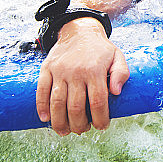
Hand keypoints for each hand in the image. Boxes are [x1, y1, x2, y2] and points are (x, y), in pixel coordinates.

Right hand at [35, 18, 128, 134]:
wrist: (79, 30)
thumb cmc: (100, 49)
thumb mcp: (117, 57)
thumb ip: (121, 74)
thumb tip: (116, 92)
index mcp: (94, 70)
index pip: (98, 101)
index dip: (100, 118)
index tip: (102, 126)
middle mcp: (76, 71)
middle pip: (76, 106)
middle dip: (79, 124)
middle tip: (82, 130)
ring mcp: (59, 70)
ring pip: (57, 101)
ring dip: (59, 120)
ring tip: (64, 131)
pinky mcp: (46, 69)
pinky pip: (41, 90)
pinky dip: (41, 106)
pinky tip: (45, 119)